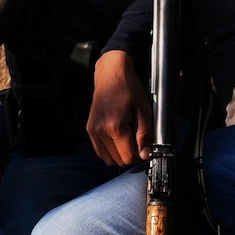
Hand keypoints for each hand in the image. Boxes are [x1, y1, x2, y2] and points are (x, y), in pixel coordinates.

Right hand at [87, 48, 151, 165]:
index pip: (129, 157)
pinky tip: (117, 138)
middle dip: (130, 154)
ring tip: (127, 138)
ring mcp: (93, 131)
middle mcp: (100, 131)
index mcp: (115, 126)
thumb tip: (145, 154)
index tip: (145, 147)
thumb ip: (144, 134)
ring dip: (119, 154)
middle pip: (118, 160)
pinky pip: (100, 151)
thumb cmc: (128, 88)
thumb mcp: (143, 110)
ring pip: (108, 159)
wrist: (111, 74)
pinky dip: (110, 150)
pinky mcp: (89, 129)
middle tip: (137, 140)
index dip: (140, 155)